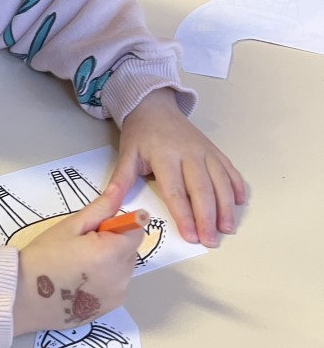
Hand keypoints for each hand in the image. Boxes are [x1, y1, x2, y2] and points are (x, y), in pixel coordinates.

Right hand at [12, 184, 143, 335]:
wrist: (23, 297)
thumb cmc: (43, 257)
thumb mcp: (70, 226)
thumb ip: (100, 209)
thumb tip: (119, 191)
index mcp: (112, 253)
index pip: (137, 231)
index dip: (118, 226)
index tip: (95, 231)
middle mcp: (121, 277)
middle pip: (130, 250)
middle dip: (113, 244)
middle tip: (81, 247)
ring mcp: (116, 296)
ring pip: (123, 269)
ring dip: (110, 263)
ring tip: (78, 267)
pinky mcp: (109, 309)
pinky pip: (115, 286)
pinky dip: (104, 281)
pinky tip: (79, 283)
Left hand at [109, 89, 244, 247]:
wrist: (154, 106)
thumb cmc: (140, 134)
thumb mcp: (126, 155)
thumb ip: (120, 180)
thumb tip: (108, 203)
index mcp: (165, 156)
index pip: (176, 191)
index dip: (184, 215)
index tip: (190, 236)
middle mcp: (189, 153)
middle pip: (202, 189)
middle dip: (207, 218)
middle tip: (210, 241)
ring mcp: (205, 151)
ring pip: (220, 181)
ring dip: (226, 206)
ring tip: (226, 229)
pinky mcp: (214, 149)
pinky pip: (229, 169)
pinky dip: (236, 186)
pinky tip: (240, 202)